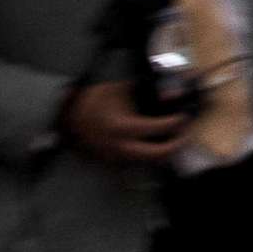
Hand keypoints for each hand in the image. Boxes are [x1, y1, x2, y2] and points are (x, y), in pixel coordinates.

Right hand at [60, 79, 189, 165]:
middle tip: (185, 133)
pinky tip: (154, 145)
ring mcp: (114, 157)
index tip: (184, 116)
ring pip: (148, 162)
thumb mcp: (122, 88)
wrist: (67, 112)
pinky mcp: (110, 162)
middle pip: (159, 154)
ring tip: (173, 138)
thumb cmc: (95, 97)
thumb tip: (173, 94)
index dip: (177, 122)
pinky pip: (135, 163)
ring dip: (163, 152)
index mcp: (122, 127)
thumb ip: (148, 90)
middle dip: (177, 144)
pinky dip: (148, 156)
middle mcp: (119, 146)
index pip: (160, 128)